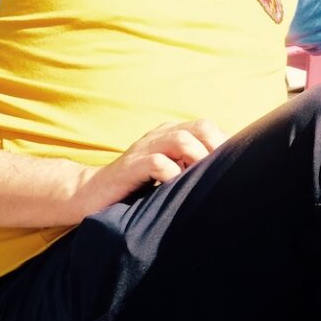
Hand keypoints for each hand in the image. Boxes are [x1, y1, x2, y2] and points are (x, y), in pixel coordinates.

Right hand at [74, 119, 227, 216]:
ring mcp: (144, 148)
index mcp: (171, 133)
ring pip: (182, 140)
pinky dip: (172, 175)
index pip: (207, 127)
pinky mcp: (130, 167)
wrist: (90, 193)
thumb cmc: (137, 185)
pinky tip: (174, 187)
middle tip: (217, 174)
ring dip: (196, 160)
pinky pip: (158, 163)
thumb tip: (227, 172)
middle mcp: (159, 135)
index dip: (223, 144)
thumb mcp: (169, 171)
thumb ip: (191, 165)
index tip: (230, 168)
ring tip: (197, 180)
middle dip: (215, 149)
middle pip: (200, 128)